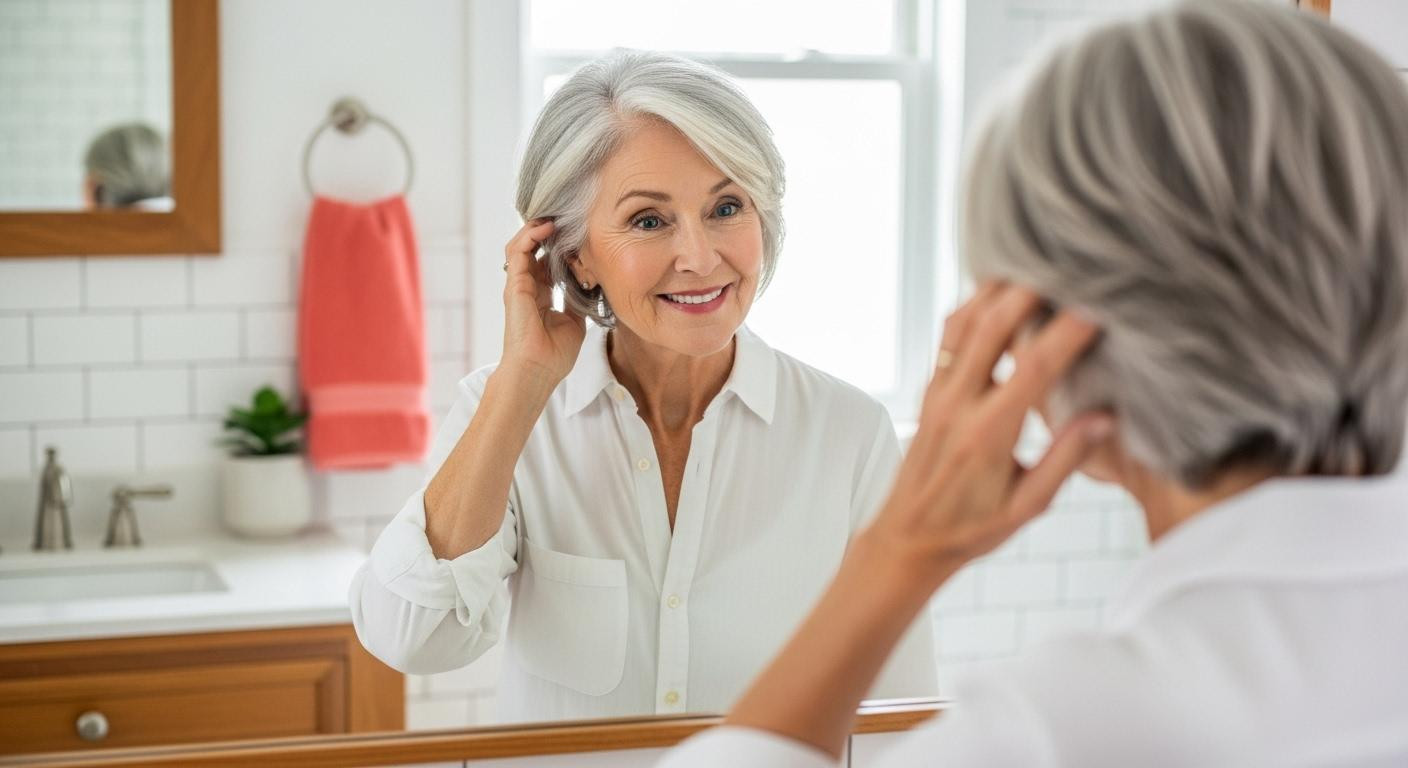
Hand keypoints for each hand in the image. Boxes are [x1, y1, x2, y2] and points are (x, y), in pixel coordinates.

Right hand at [499, 218, 586, 385]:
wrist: (538, 371)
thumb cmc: (554, 355)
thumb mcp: (574, 321)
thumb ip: (576, 299)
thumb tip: (589, 282)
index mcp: (540, 296)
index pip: (547, 262)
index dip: (561, 247)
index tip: (579, 235)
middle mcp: (527, 287)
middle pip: (534, 249)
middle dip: (548, 232)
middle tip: (567, 218)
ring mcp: (518, 285)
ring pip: (521, 245)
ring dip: (537, 228)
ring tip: (555, 217)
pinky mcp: (514, 286)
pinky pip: (518, 252)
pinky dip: (531, 236)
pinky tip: (547, 228)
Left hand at [865, 281, 1112, 585]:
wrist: (908, 537)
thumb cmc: (971, 529)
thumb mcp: (1027, 507)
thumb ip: (1064, 460)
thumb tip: (1105, 417)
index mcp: (987, 436)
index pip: (1034, 370)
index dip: (1067, 333)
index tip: (1099, 305)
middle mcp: (957, 405)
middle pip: (991, 328)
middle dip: (1030, 290)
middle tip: (1066, 262)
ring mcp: (937, 393)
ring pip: (964, 323)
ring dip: (997, 289)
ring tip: (1034, 258)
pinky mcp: (929, 389)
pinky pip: (950, 335)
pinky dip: (974, 304)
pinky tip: (999, 287)